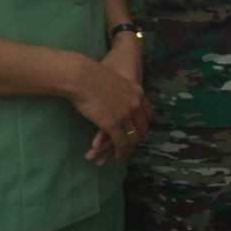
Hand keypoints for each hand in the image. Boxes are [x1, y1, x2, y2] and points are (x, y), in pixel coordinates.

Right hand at [67, 51, 151, 165]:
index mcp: (137, 92)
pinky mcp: (114, 125)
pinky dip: (121, 151)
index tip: (137, 130)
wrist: (82, 77)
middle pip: (142, 127)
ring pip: (133, 138)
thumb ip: (118, 91)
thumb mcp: (114, 81)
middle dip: (137, 138)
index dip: (142, 124)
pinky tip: (118, 155)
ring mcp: (126, 116)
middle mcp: (135, 105)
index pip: (147, 113)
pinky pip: (121, 143)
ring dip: (129, 149)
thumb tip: (110, 96)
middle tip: (131, 146)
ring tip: (123, 154)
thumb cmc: (91, 75)